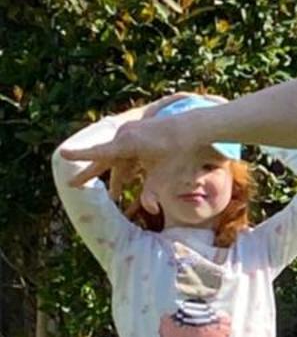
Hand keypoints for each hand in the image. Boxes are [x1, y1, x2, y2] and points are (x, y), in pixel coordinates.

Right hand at [60, 111, 198, 187]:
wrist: (193, 127)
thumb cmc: (179, 150)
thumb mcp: (165, 173)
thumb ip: (153, 191)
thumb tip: (150, 210)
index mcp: (128, 144)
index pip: (99, 153)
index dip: (81, 156)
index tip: (63, 154)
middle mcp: (125, 135)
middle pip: (103, 159)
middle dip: (90, 174)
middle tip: (73, 185)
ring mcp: (130, 132)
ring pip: (116, 158)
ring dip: (115, 177)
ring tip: (110, 195)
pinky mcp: (137, 133)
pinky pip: (125, 153)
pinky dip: (125, 168)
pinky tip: (125, 183)